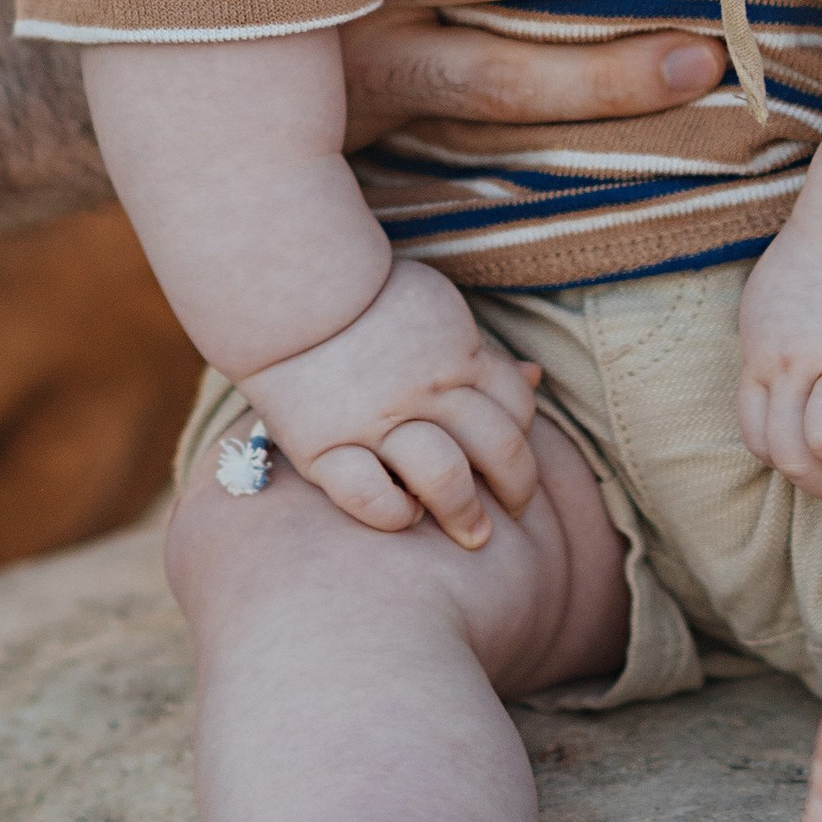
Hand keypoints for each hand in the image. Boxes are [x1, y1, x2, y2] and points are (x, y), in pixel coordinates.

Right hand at [239, 257, 541, 548]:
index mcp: (457, 354)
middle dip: (517, 487)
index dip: (526, 441)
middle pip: (497, 446)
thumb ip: (481, 351)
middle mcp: (425, 391)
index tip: (516, 468)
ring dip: (465, 511)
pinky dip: (393, 514)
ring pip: (445, 477)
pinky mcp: (325, 447)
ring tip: (471, 534)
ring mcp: (375, 421)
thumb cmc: (368, 298)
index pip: (517, 407)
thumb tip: (535, 376)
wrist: (287, 287)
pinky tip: (403, 516)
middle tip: (513, 511)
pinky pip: (370, 496)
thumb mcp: (438, 312)